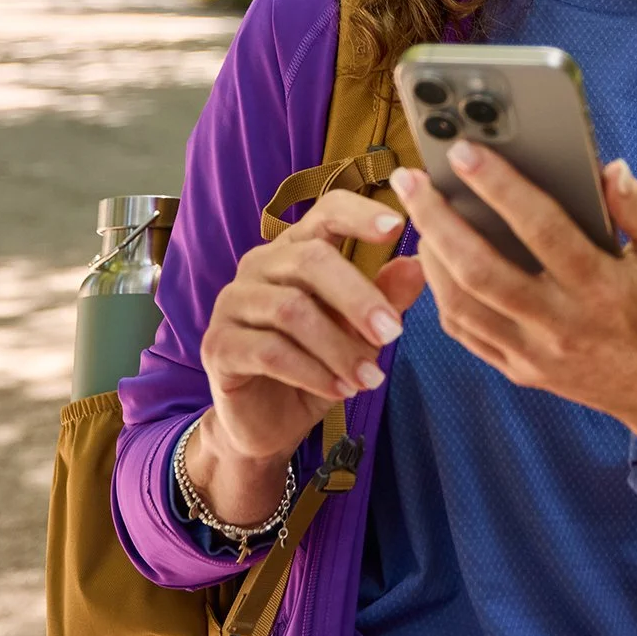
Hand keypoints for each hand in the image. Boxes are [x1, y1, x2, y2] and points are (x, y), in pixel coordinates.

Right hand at [187, 189, 428, 525]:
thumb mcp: (360, 333)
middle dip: (358, 298)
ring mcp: (234, 302)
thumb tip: (418, 265)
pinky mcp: (218, 345)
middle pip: (311, 260)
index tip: (398, 227)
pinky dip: (313, 372)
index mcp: (297, 249)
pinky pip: (270, 351)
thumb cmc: (319, 365)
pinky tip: (339, 391)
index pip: (326, 212)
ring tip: (370, 379)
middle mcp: (260, 265)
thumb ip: (385, 297)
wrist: (270, 423)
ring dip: (339, 347)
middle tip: (394, 334)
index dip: (360, 215)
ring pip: (291, 310)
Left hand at [392, 144, 636, 483]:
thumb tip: (610, 169)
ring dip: (429, 255)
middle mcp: (561, 324)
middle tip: (411, 179)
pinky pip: (465, 333)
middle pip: (480, 271)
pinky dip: (441, 293)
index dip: (500, 186)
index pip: (542, 229)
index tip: (464, 151)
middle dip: (437, 220)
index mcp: (602, 287)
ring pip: (461, 305)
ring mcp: (534, 354)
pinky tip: (434, 257)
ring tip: (417, 212)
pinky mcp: (520, 371)